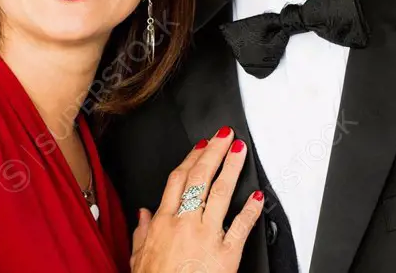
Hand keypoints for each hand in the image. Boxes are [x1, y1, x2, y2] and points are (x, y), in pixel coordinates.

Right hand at [130, 127, 264, 272]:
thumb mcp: (137, 259)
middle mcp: (185, 224)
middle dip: (213, 153)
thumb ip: (140, 232)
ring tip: (240, 152)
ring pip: (221, 193)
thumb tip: (142, 214)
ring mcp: (207, 236)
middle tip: (225, 136)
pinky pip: (241, 227)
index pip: (178, 180)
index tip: (201, 145)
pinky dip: (251, 211)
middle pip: (200, 178)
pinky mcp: (227, 253)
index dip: (191, 158)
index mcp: (163, 223)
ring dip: (232, 169)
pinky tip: (258, 198)